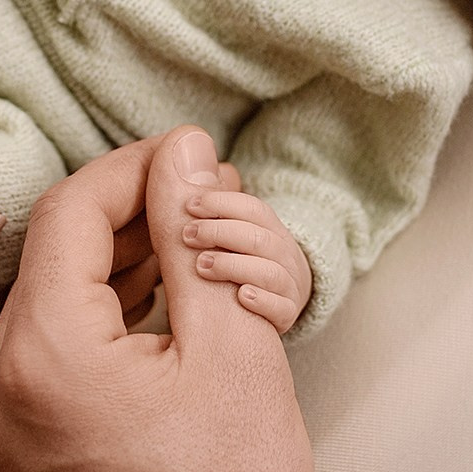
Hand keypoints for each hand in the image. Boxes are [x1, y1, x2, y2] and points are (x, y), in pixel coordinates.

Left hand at [0, 127, 314, 471]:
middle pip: (49, 264)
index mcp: (40, 356)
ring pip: (40, 320)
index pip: (68, 213)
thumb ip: (193, 236)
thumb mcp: (233, 345)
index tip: (186, 158)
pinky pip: (33, 376)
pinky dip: (85, 339)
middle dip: (124, 223)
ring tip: (181, 261)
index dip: (134, 169)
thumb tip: (179, 159)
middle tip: (196, 205)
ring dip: (105, 280)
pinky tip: (145, 330)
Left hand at [178, 187, 310, 333]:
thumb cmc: (242, 264)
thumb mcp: (233, 236)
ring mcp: (289, 285)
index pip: (254, 209)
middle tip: (187, 235)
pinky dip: (262, 300)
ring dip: (233, 265)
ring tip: (202, 266)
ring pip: (270, 271)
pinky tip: (241, 297)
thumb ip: (212, 212)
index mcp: (272, 230)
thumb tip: (183, 156)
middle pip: (260, 238)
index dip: (222, 203)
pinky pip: (282, 307)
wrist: (281, 301)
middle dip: (220, 233)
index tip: (190, 205)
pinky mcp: (288, 315)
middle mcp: (285, 256)